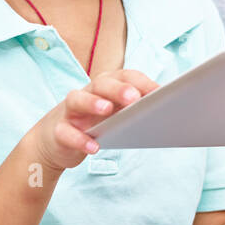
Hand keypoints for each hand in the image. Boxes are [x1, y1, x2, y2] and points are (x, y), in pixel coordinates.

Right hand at [26, 69, 157, 172]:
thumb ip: (134, 110)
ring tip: (107, 110)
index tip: (159, 92)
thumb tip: (167, 112)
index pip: (124, 76)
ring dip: (92, 103)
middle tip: (134, 98)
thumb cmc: (94, 124)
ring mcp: (70, 111)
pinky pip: (66, 132)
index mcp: (106, 87)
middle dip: (118, 89)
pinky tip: (93, 147)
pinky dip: (79, 139)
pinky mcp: (58, 131)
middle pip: (101, 84)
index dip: (141, 82)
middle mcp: (87, 93)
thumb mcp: (115, 115)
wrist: (56, 140)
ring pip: (77, 99)